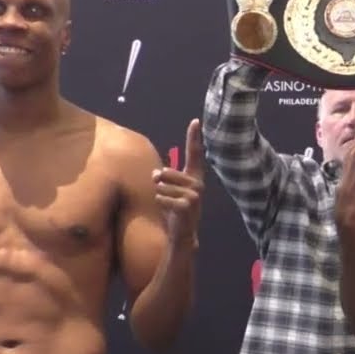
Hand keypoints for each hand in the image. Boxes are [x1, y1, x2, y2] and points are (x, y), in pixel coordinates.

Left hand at [155, 119, 204, 248]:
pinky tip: (169, 211)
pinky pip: (163, 198)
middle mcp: (198, 184)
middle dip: (159, 182)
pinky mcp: (188, 206)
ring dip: (159, 195)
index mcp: (194, 177)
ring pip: (162, 187)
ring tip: (168, 204)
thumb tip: (156, 174)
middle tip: (163, 193)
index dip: (194, 137)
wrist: (183, 232)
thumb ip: (165, 177)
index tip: (195, 121)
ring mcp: (194, 195)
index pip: (194, 153)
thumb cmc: (175, 209)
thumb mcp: (171, 189)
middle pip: (167, 173)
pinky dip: (161, 203)